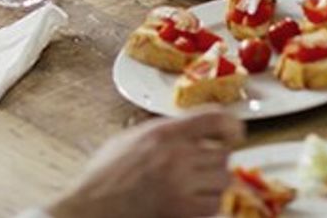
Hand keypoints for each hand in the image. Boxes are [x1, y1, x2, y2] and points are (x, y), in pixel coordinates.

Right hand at [48, 110, 244, 217]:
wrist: (91, 211)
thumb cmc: (102, 178)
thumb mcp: (129, 140)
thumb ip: (161, 133)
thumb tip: (188, 132)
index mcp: (164, 133)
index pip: (215, 119)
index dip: (231, 125)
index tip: (235, 133)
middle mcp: (177, 156)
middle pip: (223, 153)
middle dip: (216, 161)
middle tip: (204, 168)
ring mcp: (182, 186)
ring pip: (223, 180)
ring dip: (215, 184)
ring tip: (197, 187)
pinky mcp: (184, 212)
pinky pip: (215, 205)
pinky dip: (209, 205)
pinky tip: (193, 204)